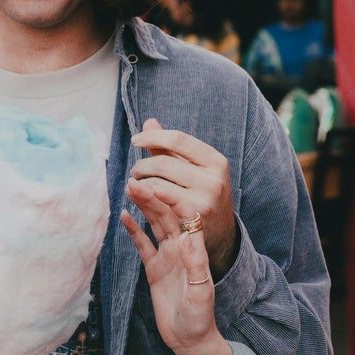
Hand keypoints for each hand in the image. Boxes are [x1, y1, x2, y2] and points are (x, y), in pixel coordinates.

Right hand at [121, 195, 233, 354]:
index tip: (156, 185)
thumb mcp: (200, 293)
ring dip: (143, 205)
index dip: (171, 198)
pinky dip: (133, 229)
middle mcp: (181, 248)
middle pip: (166, 215)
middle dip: (153, 195)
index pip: (185, 215)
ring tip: (130, 187)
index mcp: (194, 250)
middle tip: (135, 180)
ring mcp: (167, 256)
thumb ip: (195, 265)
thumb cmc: (199, 318)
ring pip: (154, 224)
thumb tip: (187, 236)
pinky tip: (124, 215)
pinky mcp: (154, 268)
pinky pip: (142, 243)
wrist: (189, 339)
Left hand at [128, 121, 237, 276]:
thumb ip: (171, 148)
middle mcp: (214, 179)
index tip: (135, 140)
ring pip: (156, 183)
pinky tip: (136, 195)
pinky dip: (142, 196)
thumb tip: (150, 123)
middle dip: (142, 164)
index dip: (153, 137)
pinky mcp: (191, 219)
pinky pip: (156, 202)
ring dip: (139, 182)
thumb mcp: (194, 168)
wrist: (220, 232)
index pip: (179, 139)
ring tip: (135, 184)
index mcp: (216, 161)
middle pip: (164, 162)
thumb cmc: (202, 193)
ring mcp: (204, 200)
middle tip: (134, 171)